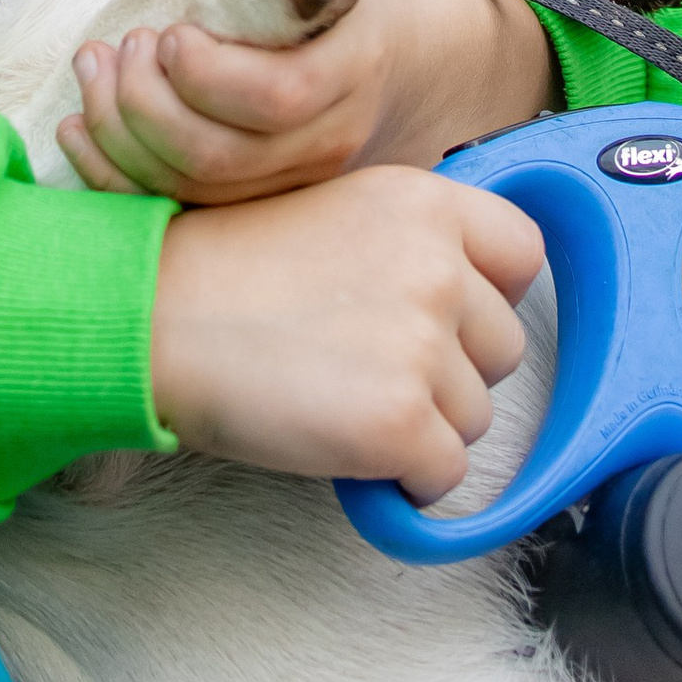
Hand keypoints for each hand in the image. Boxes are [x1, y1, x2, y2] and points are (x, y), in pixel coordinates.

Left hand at [58, 0, 553, 203]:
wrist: (403, 53)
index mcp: (352, 60)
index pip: (281, 95)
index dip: (209, 75)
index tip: (167, 34)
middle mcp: (331, 136)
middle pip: (224, 155)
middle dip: (145, 106)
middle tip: (116, 48)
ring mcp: (298, 182)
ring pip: (199, 193)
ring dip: (121, 140)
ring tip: (91, 74)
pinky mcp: (263, 202)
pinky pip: (185, 212)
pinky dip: (118, 179)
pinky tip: (78, 133)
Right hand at [149, 169, 544, 500]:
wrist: (157, 316)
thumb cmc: (231, 269)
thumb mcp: (338, 212)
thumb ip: (411, 243)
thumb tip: (463, 305)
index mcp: (425, 203)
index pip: (524, 254)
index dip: (490, 295)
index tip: (448, 317)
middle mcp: (439, 266)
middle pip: (504, 347)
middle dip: (451, 370)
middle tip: (370, 366)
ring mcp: (424, 345)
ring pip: (476, 416)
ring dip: (423, 425)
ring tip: (343, 399)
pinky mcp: (400, 422)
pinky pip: (444, 475)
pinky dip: (404, 479)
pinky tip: (346, 446)